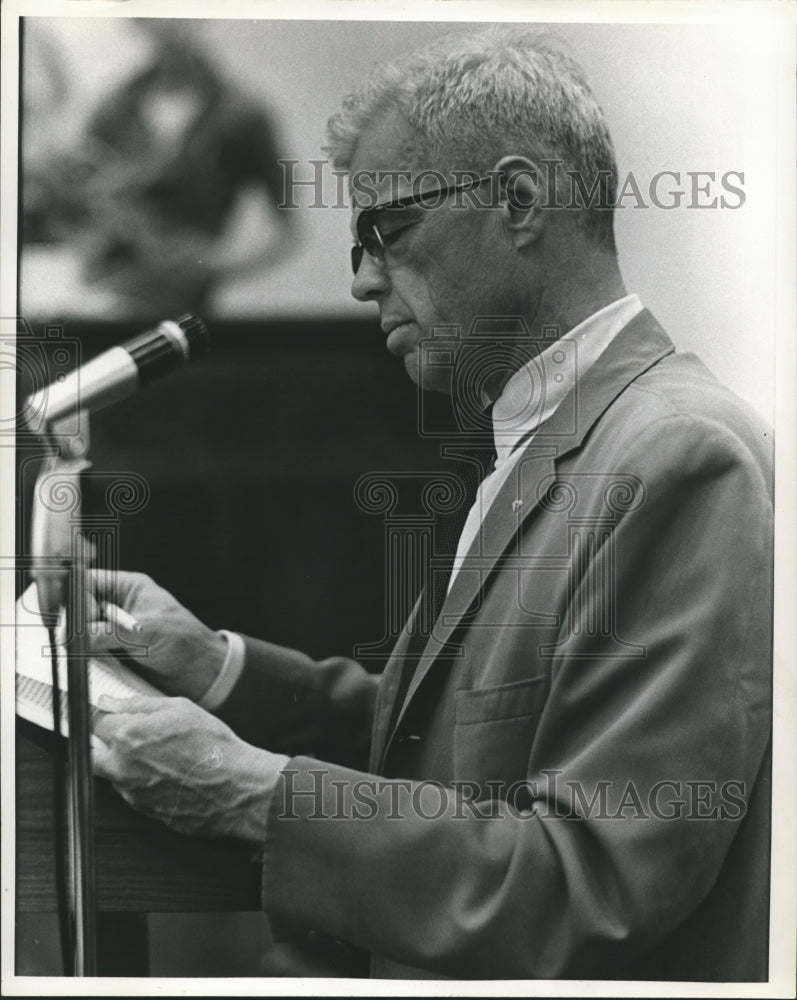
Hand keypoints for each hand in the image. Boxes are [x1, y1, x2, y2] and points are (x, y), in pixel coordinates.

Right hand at [87, 570, 226, 701]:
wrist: (201, 671)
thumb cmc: (186, 641)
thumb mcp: (149, 631)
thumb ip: (112, 632)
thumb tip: (80, 636)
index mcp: (129, 587)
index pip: (89, 582)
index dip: (80, 598)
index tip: (81, 620)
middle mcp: (118, 606)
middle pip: (80, 607)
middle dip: (75, 622)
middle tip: (75, 639)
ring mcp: (114, 629)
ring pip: (82, 631)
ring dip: (79, 642)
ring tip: (83, 653)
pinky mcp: (112, 651)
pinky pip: (89, 651)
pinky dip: (86, 657)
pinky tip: (89, 663)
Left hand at [92, 695, 287, 840]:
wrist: (236, 788)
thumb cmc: (213, 746)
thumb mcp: (179, 708)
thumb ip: (138, 704)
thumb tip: (109, 702)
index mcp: (127, 737)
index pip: (94, 722)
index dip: (104, 714)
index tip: (110, 713)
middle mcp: (122, 768)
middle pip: (91, 754)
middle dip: (103, 742)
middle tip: (126, 733)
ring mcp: (131, 794)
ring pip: (112, 774)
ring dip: (124, 762)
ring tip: (160, 753)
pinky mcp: (144, 812)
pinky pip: (132, 792)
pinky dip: (142, 781)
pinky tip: (169, 771)